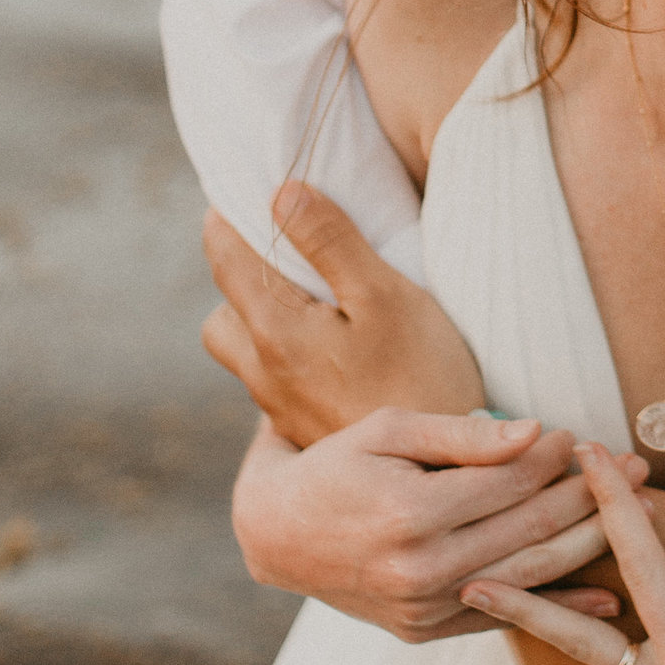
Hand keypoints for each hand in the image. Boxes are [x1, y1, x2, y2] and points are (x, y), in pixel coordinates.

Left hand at [203, 183, 483, 445]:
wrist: (442, 472)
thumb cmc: (423, 374)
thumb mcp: (384, 294)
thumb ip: (330, 241)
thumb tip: (282, 193)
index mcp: (273, 331)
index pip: (222, 255)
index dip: (231, 215)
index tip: (260, 192)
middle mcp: (262, 373)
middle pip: (222, 313)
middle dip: (244, 278)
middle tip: (293, 257)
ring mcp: (281, 408)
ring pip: (247, 351)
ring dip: (266, 321)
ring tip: (322, 305)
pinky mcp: (303, 430)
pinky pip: (277, 381)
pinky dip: (293, 355)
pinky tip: (343, 353)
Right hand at [230, 406, 625, 640]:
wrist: (275, 535)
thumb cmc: (335, 465)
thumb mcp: (387, 430)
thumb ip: (463, 436)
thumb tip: (535, 433)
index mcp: (411, 514)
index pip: (508, 481)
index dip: (553, 455)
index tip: (583, 435)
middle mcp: (420, 569)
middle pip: (530, 528)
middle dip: (592, 496)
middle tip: (638, 469)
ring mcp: (424, 607)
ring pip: (528, 575)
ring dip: (589, 544)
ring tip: (636, 516)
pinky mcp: (424, 630)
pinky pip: (505, 618)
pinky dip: (558, 606)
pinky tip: (607, 594)